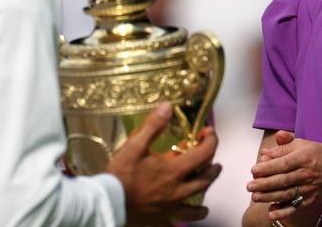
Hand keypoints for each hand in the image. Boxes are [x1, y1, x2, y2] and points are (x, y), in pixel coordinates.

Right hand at [106, 102, 220, 226]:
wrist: (108, 203)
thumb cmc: (121, 174)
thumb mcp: (135, 145)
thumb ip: (153, 125)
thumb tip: (168, 106)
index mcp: (175, 171)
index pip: (204, 153)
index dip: (211, 140)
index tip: (209, 132)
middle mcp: (179, 191)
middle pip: (206, 180)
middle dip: (213, 167)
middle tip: (213, 160)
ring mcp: (171, 208)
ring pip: (197, 206)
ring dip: (204, 195)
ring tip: (205, 188)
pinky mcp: (161, 220)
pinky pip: (176, 222)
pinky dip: (182, 219)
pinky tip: (181, 216)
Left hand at [247, 131, 321, 223]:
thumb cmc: (318, 155)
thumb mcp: (303, 144)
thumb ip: (284, 145)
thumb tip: (266, 151)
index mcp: (304, 157)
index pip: (283, 163)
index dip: (268, 167)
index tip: (253, 170)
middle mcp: (306, 174)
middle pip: (283, 180)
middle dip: (265, 184)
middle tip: (249, 186)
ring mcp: (309, 189)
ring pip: (287, 194)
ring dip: (270, 197)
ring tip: (255, 197)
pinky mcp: (310, 201)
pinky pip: (296, 208)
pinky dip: (284, 212)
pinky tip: (272, 213)